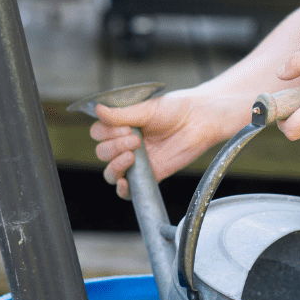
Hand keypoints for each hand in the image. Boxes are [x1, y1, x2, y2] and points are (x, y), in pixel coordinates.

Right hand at [90, 90, 239, 198]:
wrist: (200, 120)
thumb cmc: (176, 109)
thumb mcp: (147, 108)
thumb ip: (122, 114)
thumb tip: (98, 110)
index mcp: (122, 125)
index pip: (98, 133)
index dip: (106, 133)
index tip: (126, 128)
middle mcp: (126, 144)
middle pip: (102, 153)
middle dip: (114, 147)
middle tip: (136, 140)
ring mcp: (137, 161)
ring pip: (111, 172)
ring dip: (115, 165)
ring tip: (132, 156)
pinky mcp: (150, 175)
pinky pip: (129, 190)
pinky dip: (122, 190)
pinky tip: (125, 183)